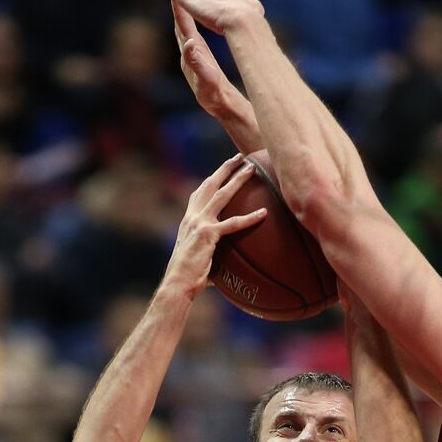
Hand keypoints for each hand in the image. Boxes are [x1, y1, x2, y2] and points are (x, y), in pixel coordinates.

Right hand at [164, 154, 267, 296]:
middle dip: (225, 168)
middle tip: (240, 157)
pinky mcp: (208, 235)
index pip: (199, 193)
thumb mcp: (197, 258)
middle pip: (210, 185)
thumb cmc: (187, 277)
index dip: (211, 179)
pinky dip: (249, 218)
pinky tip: (263, 213)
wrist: (177, 283)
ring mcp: (199, 224)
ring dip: (237, 180)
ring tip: (251, 169)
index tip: (223, 169)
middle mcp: (192, 217)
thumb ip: (210, 254)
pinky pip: (232, 223)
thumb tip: (223, 269)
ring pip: (222, 195)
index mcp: (188, 220)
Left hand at [172, 0, 241, 118]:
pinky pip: (193, 32)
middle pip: (180, 22)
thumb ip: (197, 62)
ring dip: (183, 9)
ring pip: (185, 26)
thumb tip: (189, 42)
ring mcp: (192, 53)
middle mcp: (188, 51)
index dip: (178, 8)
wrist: (220, 105)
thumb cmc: (213, 94)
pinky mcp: (199, 55)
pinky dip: (192, 19)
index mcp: (190, 54)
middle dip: (177, 3)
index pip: (182, 26)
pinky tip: (195, 14)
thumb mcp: (207, 78)